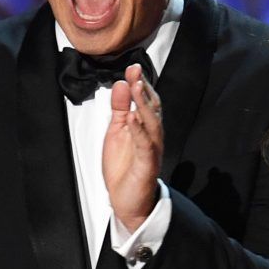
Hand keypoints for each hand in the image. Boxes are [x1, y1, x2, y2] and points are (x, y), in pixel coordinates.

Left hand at [103, 64, 163, 232]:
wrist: (128, 201)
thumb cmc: (124, 168)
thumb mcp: (116, 132)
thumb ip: (119, 109)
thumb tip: (120, 84)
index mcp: (145, 127)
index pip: (146, 101)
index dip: (140, 83)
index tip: (132, 67)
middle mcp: (152, 136)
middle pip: (152, 108)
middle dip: (144, 88)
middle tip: (135, 71)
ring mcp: (151, 149)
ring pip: (151, 123)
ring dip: (144, 104)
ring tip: (137, 87)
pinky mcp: (147, 164)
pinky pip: (145, 145)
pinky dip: (139, 131)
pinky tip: (132, 118)